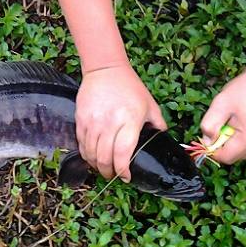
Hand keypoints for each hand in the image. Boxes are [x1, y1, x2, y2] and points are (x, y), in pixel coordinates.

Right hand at [75, 63, 166, 182]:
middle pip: (104, 157)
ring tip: (102, 167)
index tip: (126, 177)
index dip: (123, 170)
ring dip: (96, 165)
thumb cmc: (130, 87)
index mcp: (129, 120)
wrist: (105, 69)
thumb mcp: (150, 104)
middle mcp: (109, 122)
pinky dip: (86, 154)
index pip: (122, 153)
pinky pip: (81, 143)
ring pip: (90, 153)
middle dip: (108, 172)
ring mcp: (93, 121)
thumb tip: (165, 141)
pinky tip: (92, 156)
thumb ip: (158, 124)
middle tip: (113, 175)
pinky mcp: (81, 118)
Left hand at [200, 65, 245, 164]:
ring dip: (237, 140)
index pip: (226, 157)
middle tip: (227, 121)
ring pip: (245, 152)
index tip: (211, 135)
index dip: (214, 149)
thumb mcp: (220, 103)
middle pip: (236, 156)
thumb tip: (207, 142)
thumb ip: (209, 125)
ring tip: (240, 118)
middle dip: (226, 142)